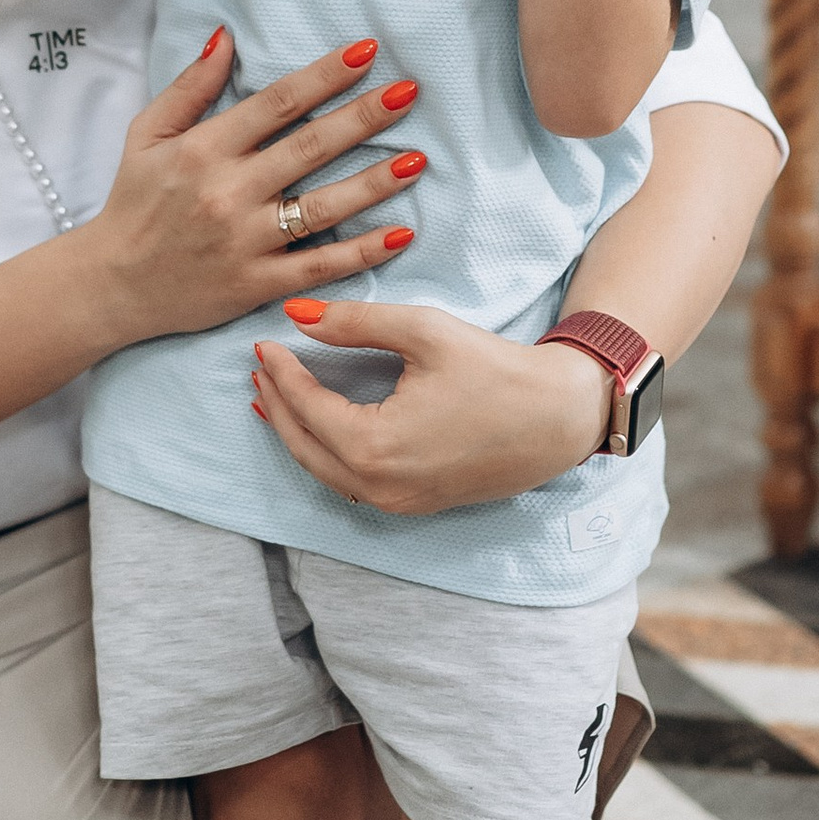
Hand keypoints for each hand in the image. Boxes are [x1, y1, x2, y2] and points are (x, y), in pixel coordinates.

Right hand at [86, 30, 426, 343]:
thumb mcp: (147, 134)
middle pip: (310, 147)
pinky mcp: (257, 284)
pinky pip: (319, 265)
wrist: (111, 285)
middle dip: (364, 117)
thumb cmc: (133, 202)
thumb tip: (226, 36)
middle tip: (410, 91)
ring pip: (323, 207)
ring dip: (374, 182)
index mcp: (205, 149)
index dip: (324, 75)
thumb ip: (189, 87)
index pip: (277, 103)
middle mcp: (229, 192)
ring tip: (416, 159)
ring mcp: (246, 241)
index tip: (367, 52)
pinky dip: (361, 252)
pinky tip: (400, 233)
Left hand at [250, 301, 609, 514]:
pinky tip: (322, 428)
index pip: (306, 407)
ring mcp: (398, 503)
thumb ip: (353, 323)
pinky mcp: (414, 505)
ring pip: (324, 471)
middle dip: (276, 407)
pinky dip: (326, 454)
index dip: (281, 372)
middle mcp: (379, 486)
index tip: (263, 342)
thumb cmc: (496, 370)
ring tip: (275, 399)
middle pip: (304, 446)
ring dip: (297, 433)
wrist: (559, 418)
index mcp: (375, 446)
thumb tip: (296, 315)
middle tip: (259, 371)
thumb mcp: (423, 332)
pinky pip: (352, 483)